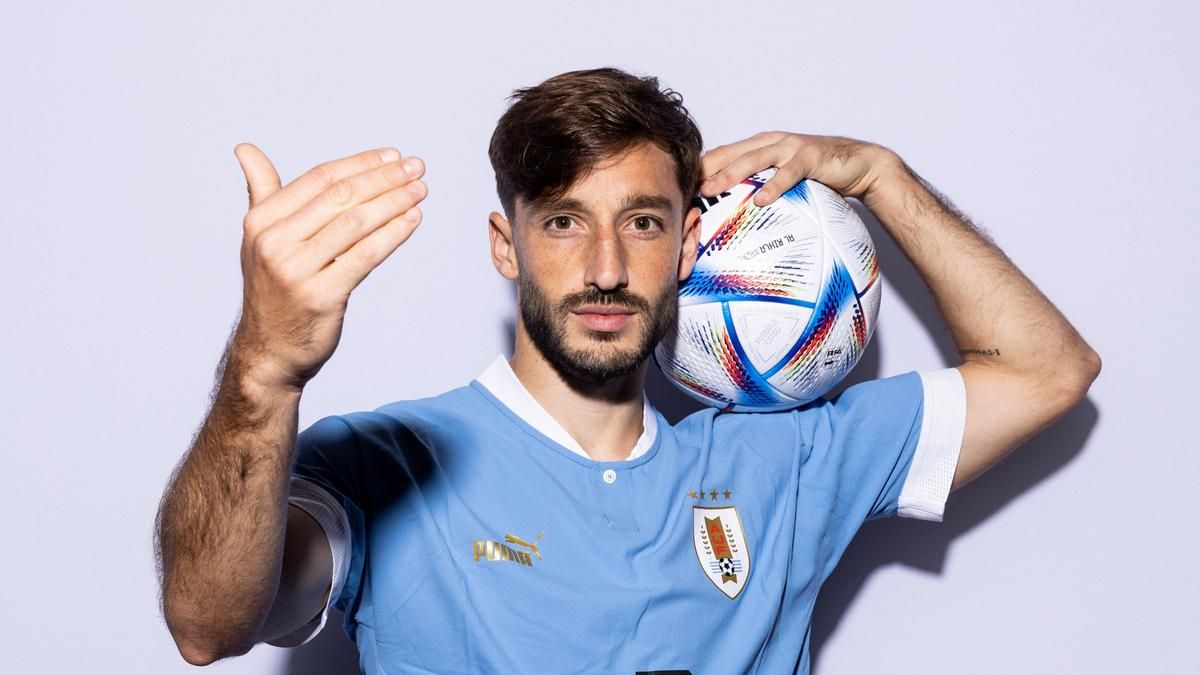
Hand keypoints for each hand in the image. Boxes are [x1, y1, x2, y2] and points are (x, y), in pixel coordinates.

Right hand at [230, 143, 427, 391]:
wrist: (269, 351)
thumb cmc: (273, 289)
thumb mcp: (259, 238)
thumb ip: (262, 192)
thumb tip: (245, 149)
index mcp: (260, 221)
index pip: (319, 179)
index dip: (360, 163)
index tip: (392, 155)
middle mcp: (274, 242)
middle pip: (340, 197)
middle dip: (383, 178)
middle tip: (416, 167)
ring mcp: (296, 270)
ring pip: (356, 223)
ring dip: (394, 202)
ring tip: (420, 190)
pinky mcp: (321, 296)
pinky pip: (365, 256)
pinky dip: (393, 234)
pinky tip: (412, 220)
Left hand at [698, 131, 897, 206]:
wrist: (859, 163)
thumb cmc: (817, 175)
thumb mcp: (783, 179)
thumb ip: (760, 188)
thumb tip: (733, 215)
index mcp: (759, 146)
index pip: (722, 155)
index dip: (700, 169)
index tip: (678, 187)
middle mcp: (771, 142)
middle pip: (730, 154)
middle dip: (705, 170)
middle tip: (683, 188)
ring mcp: (790, 147)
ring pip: (753, 159)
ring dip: (730, 174)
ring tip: (711, 190)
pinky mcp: (810, 157)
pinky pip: (789, 173)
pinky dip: (774, 186)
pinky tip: (761, 200)